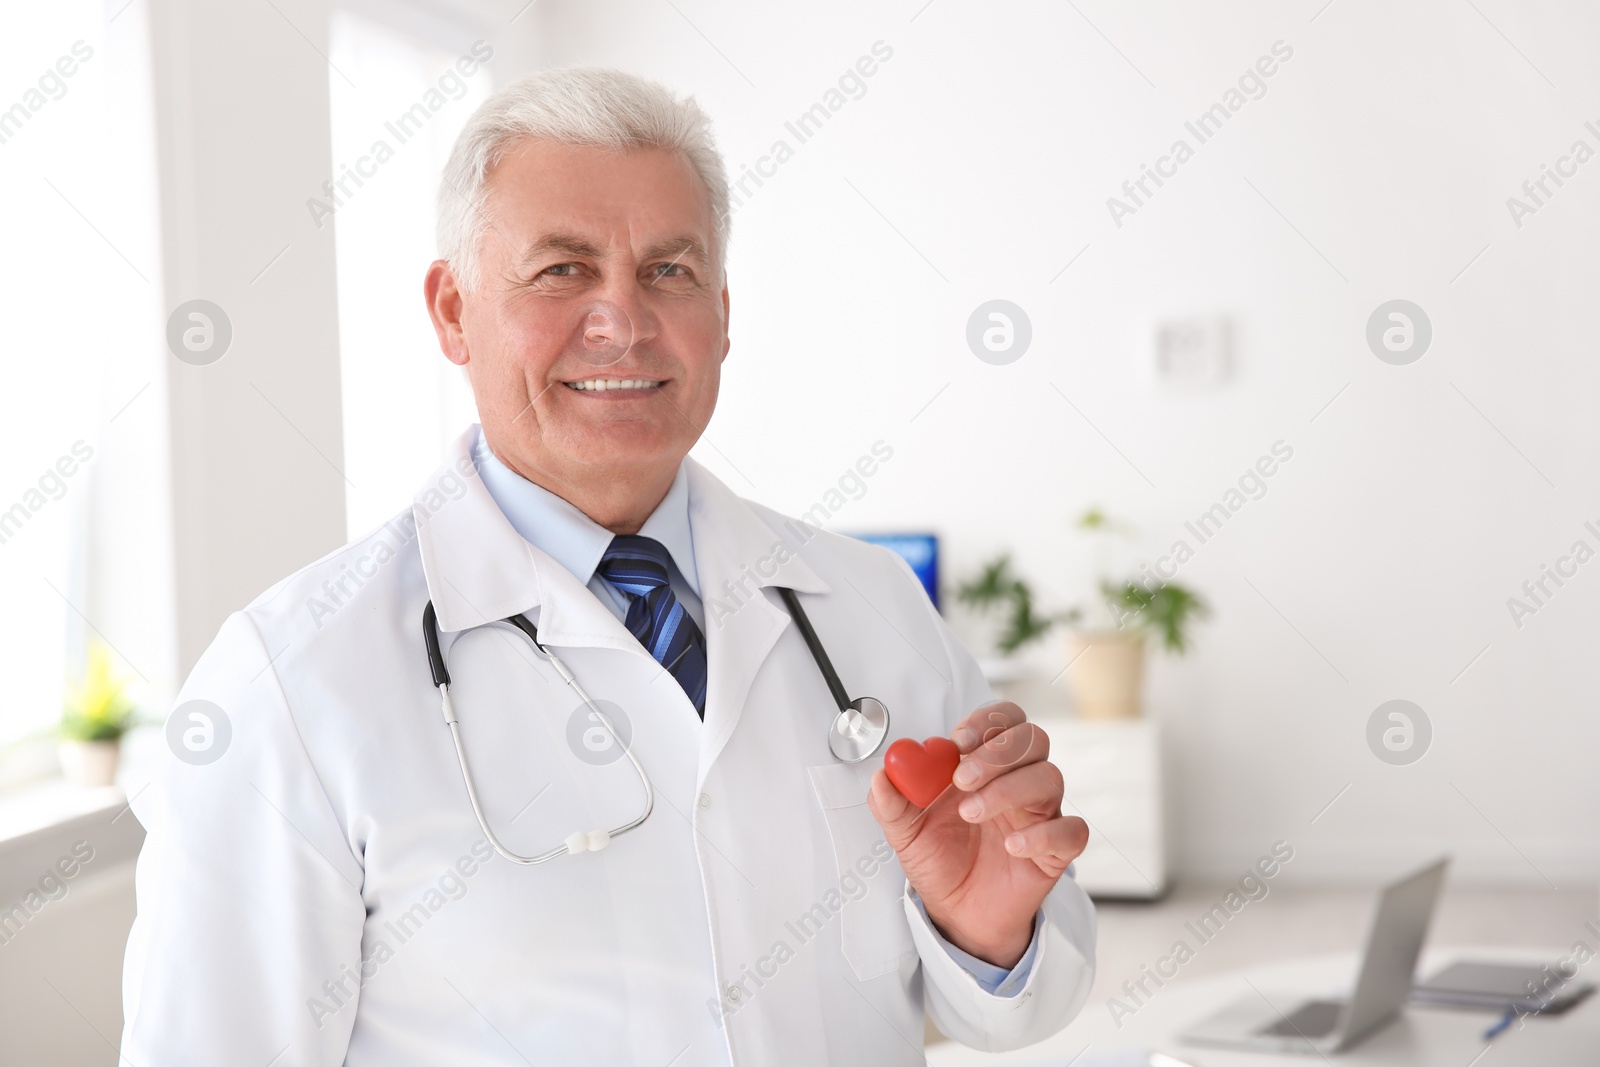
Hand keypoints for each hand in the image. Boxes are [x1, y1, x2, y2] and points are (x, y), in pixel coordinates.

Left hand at [867, 702, 1087, 968]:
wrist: (956, 913)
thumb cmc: (939, 860)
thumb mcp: (904, 831)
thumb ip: (891, 801)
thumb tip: (882, 774)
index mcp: (985, 765)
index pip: (1004, 720)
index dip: (988, 720)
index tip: (959, 739)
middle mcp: (1018, 782)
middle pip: (1032, 739)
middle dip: (997, 751)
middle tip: (962, 778)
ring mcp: (1040, 815)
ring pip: (1050, 777)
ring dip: (1009, 789)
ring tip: (971, 813)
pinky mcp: (1055, 851)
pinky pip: (1071, 831)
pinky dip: (1044, 834)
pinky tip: (1012, 845)